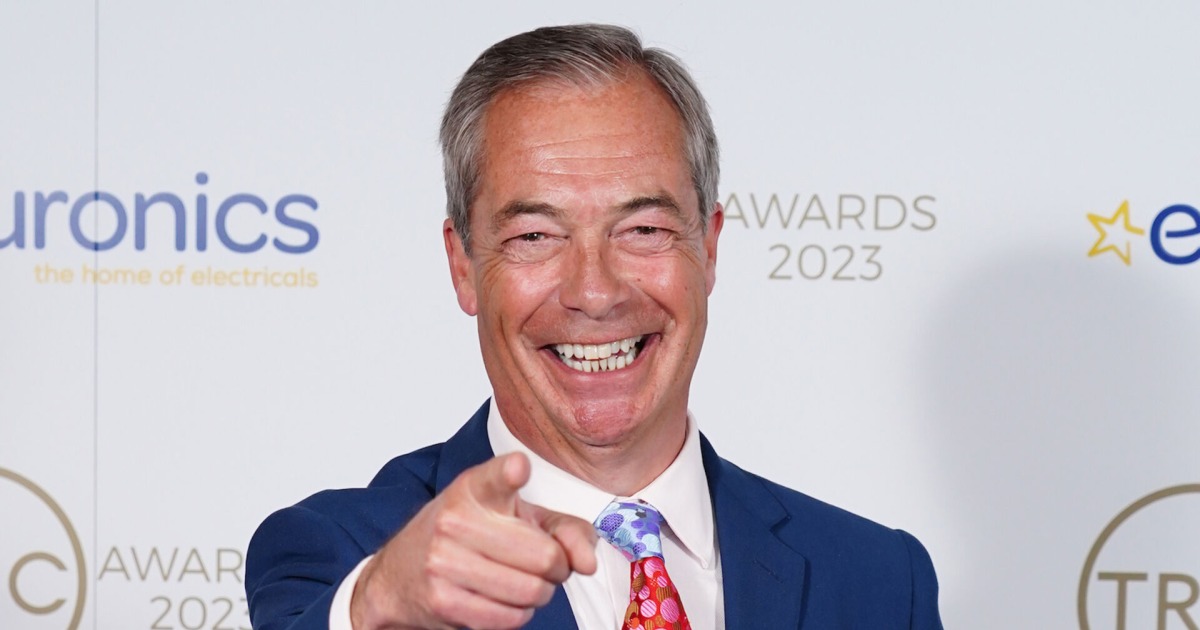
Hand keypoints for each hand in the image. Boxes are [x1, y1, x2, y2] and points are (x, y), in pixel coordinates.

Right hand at [350, 452, 597, 628]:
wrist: (400, 573)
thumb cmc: (469, 536)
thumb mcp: (518, 516)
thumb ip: (566, 530)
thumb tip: (586, 562)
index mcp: (475, 489)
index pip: (496, 477)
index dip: (511, 473)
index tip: (518, 468)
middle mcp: (456, 520)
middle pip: (543, 555)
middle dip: (557, 567)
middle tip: (546, 564)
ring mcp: (444, 561)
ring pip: (531, 590)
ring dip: (540, 593)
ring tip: (525, 581)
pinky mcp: (443, 600)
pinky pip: (510, 617)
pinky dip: (519, 613)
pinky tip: (504, 598)